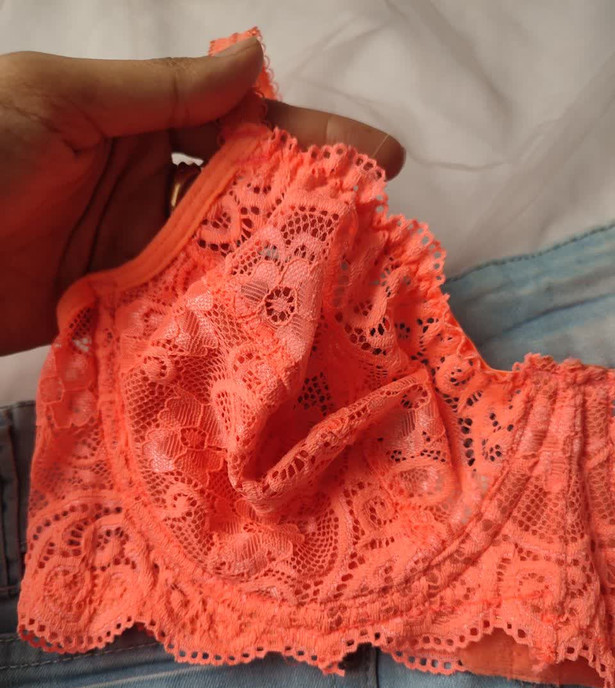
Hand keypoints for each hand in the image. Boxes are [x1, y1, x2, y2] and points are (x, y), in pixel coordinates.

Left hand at [0, 37, 404, 355]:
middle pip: (246, 194)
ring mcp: (137, 250)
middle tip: (376, 228)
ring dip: (273, 265)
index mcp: (139, 122)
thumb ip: (159, 90)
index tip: (377, 157)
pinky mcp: (120, 305)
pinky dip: (222, 312)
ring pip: (223, 254)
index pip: (242, 125)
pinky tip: (266, 324)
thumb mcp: (64, 98)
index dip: (310, 138)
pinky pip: (183, 305)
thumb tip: (251, 57)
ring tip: (337, 285)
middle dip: (310, 206)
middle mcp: (147, 185)